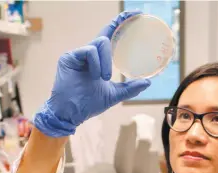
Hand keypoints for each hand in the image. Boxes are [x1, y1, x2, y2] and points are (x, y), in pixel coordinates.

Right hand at [34, 11, 150, 137]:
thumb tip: (148, 82)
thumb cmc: (89, 104)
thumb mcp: (114, 95)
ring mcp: (79, 54)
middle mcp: (89, 53)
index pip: (111, 36)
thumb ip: (130, 88)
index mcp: (99, 60)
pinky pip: (89, 51)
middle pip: (106, 36)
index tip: (137, 14)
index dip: (122, 23)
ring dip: (106, 62)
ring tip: (104, 78)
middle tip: (126, 42)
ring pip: (100, 43)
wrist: (72, 113)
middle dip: (118, 35)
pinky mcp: (69, 57)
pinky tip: (94, 77)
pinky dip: (96, 65)